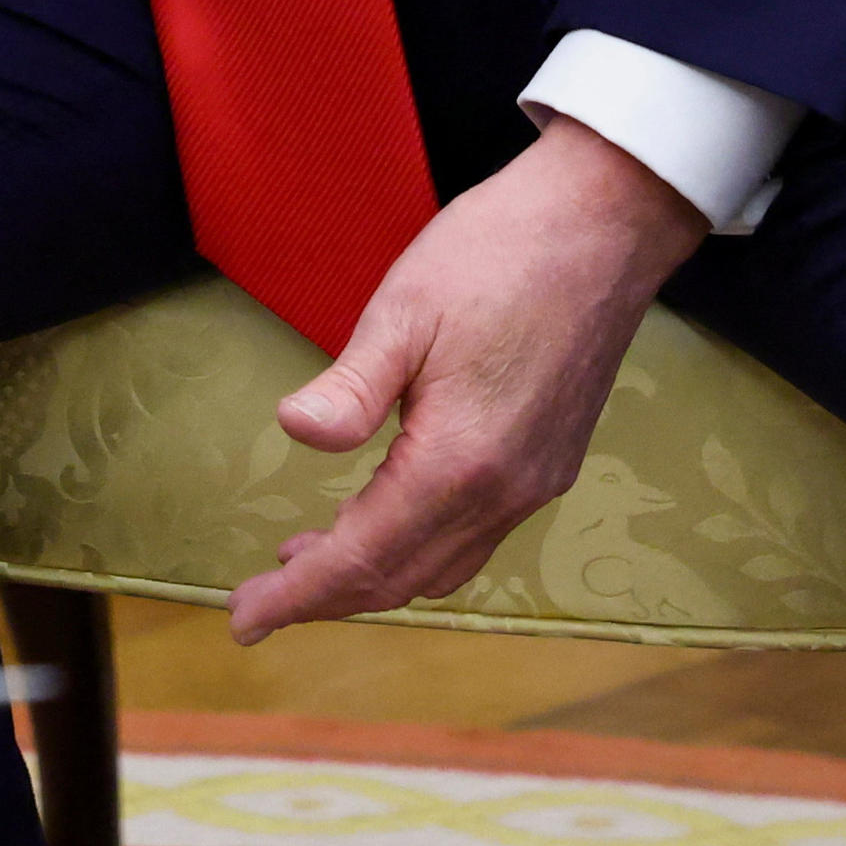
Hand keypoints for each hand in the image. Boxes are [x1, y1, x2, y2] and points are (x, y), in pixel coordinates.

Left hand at [225, 113, 706, 642]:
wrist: (602, 225)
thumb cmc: (496, 255)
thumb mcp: (404, 310)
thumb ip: (350, 386)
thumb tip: (293, 433)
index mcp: (460, 461)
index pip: (365, 557)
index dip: (300, 595)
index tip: (243, 620)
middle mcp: (505, 491)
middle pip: (403, 577)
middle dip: (327, 597)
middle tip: (259, 601)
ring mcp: (535, 482)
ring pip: (443, 565)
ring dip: (375, 574)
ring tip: (307, 560)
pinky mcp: (549, 462)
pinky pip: (475, 537)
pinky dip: (419, 547)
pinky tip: (384, 516)